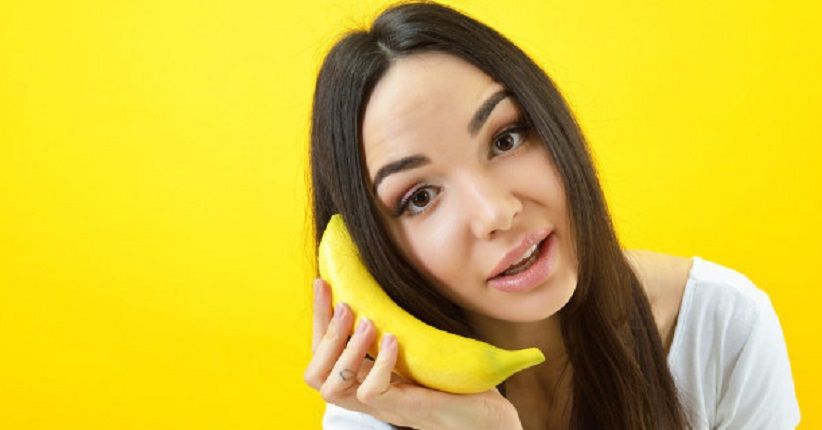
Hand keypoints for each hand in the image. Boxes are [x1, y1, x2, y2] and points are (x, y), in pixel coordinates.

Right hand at [304, 278, 522, 429]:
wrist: (486, 416)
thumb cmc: (452, 379)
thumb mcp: (416, 349)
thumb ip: (396, 329)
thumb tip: (386, 284)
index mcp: (365, 379)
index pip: (322, 355)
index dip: (318, 319)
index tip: (323, 283)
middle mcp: (367, 395)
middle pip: (316, 374)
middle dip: (324, 333)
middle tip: (344, 304)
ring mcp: (384, 405)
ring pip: (334, 387)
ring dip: (345, 349)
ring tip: (368, 322)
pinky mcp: (405, 409)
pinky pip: (372, 392)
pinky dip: (379, 364)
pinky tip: (393, 340)